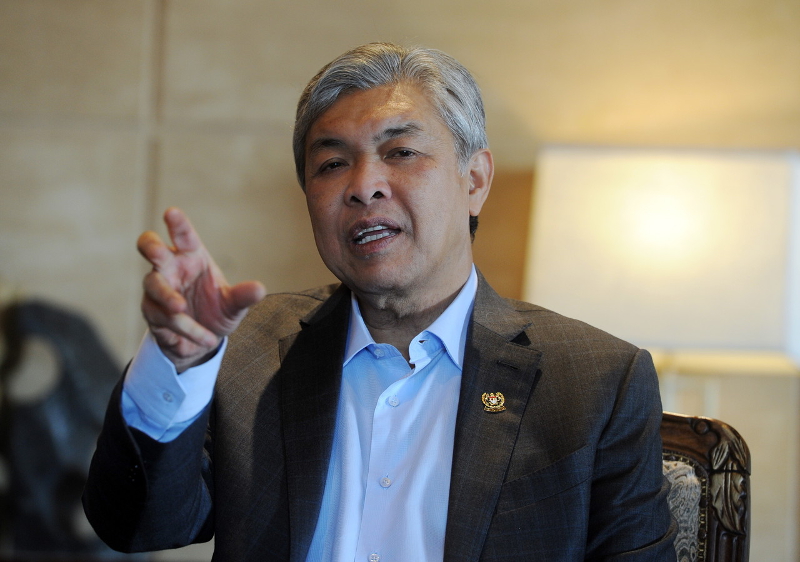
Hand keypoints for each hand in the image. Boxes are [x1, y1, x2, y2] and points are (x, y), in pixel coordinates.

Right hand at [138, 207, 266, 371]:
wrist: (202, 342)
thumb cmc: (216, 311)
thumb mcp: (233, 305)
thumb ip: (242, 296)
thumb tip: (260, 289)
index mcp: (191, 256)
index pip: (183, 235)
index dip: (177, 224)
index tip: (172, 213)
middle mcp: (171, 268)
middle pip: (149, 247)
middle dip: (151, 246)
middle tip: (157, 251)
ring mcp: (157, 288)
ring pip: (154, 286)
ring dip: (169, 298)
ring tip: (181, 309)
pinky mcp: (152, 311)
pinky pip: (164, 317)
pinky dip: (185, 328)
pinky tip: (205, 338)